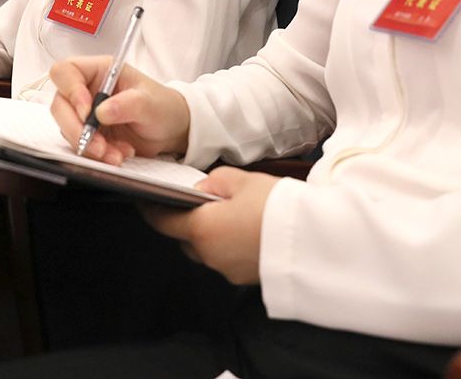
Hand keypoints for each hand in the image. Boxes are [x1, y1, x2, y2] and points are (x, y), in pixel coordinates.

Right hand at [48, 58, 191, 164]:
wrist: (171, 130)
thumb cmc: (162, 106)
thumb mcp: (150, 102)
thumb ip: (128, 104)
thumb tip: (101, 111)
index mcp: (99, 71)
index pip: (67, 71)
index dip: (70, 90)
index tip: (86, 112)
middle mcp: (87, 90)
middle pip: (60, 105)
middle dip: (76, 128)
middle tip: (97, 145)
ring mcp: (86, 113)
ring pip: (67, 129)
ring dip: (88, 146)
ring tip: (116, 154)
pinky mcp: (89, 134)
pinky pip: (80, 145)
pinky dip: (97, 155)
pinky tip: (118, 155)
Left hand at [145, 167, 277, 284]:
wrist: (315, 242)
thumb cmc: (277, 209)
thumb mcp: (244, 181)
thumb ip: (216, 183)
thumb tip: (203, 189)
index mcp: (202, 229)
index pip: (163, 221)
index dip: (151, 209)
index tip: (145, 199)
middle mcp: (210, 255)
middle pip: (186, 238)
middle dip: (188, 221)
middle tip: (200, 201)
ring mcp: (228, 270)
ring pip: (208, 250)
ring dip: (212, 234)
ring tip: (231, 213)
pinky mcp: (247, 279)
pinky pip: (228, 259)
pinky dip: (231, 245)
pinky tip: (248, 230)